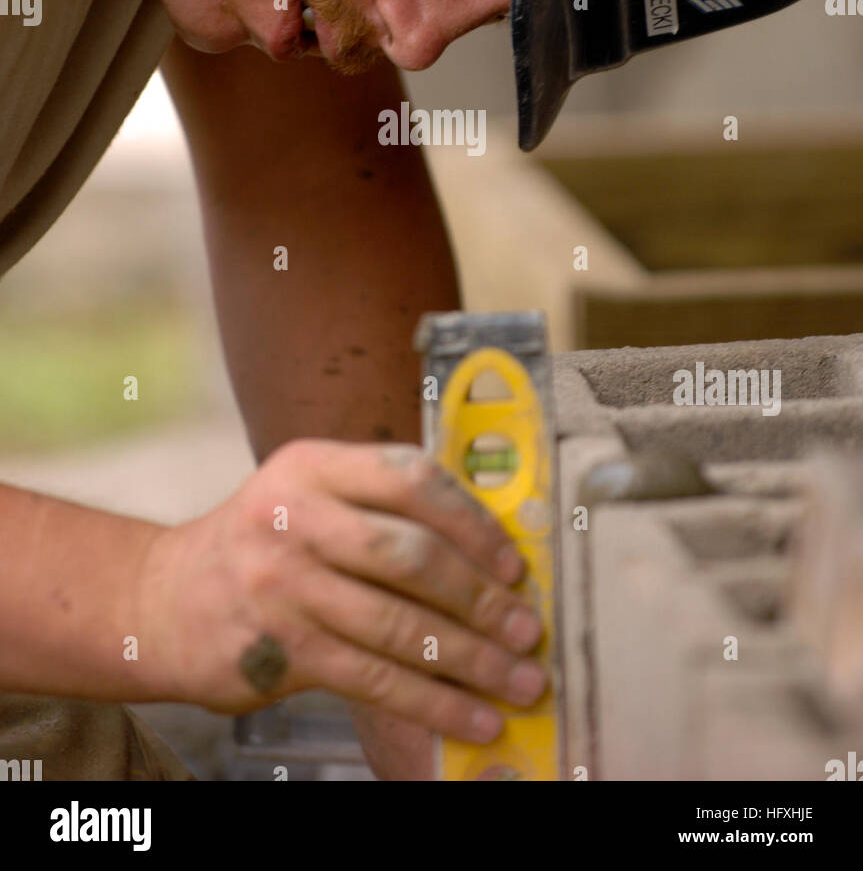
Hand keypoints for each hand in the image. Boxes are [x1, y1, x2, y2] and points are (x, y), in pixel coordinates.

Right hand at [138, 440, 546, 742]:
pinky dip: (432, 701)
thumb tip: (490, 555)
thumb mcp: (308, 496)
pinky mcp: (278, 649)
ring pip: (398, 626)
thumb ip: (379, 506)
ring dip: (471, 660)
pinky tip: (472, 717)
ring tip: (520, 680)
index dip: (473, 521)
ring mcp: (282, 585)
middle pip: (410, 555)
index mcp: (312, 465)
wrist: (164, 601)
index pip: (410, 477)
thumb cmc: (264, 544)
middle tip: (527, 630)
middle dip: (480, 599)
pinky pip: (373, 678)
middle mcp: (293, 517)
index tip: (513, 563)